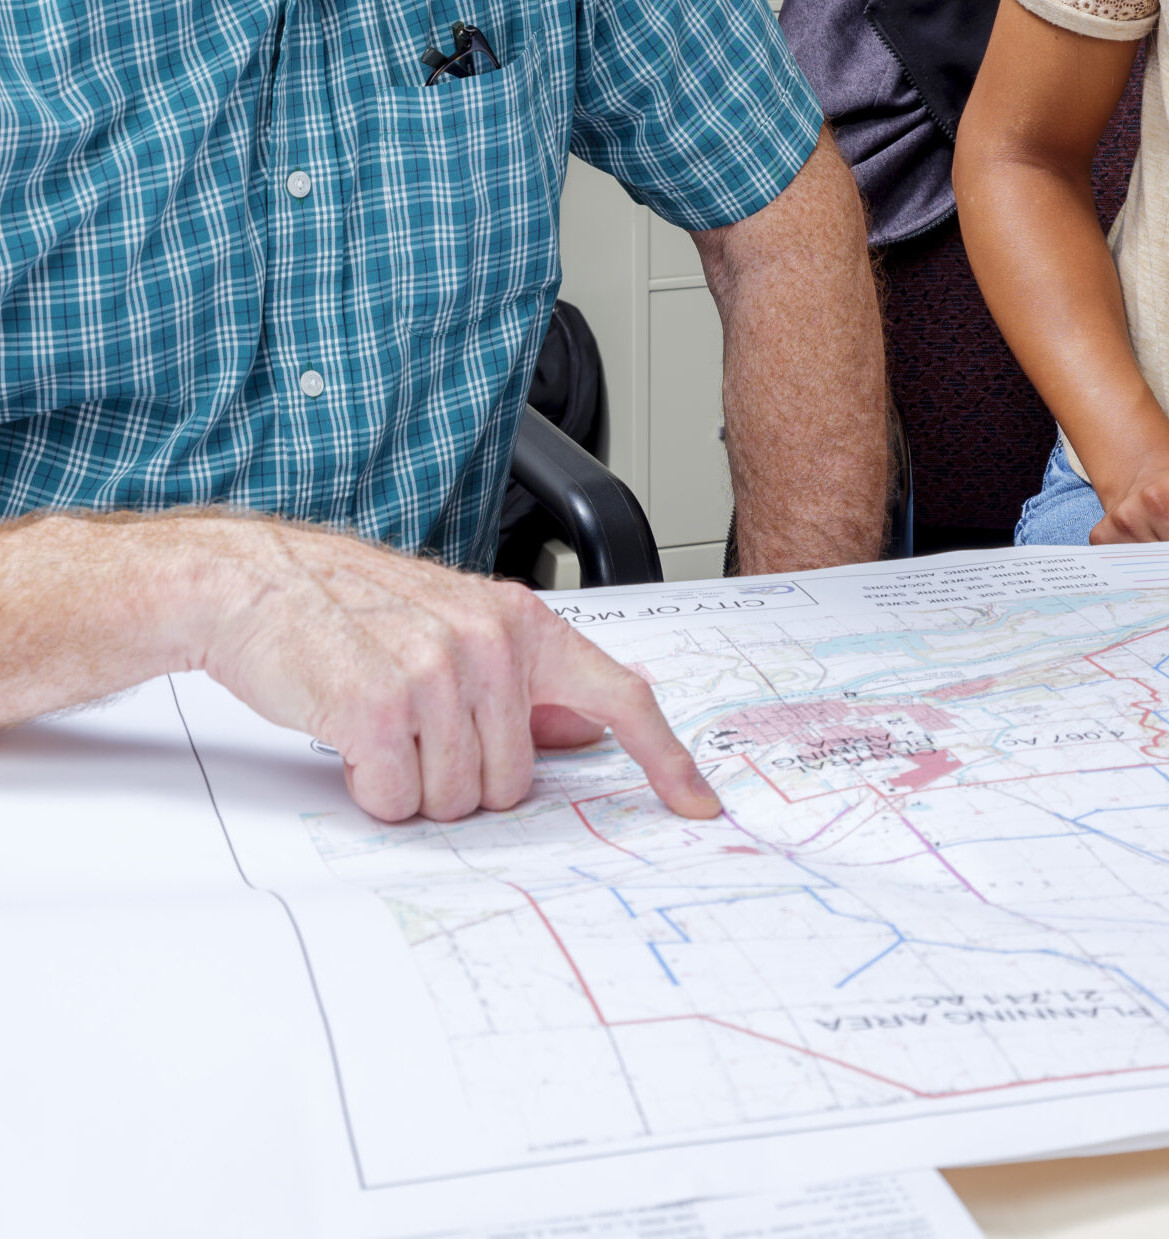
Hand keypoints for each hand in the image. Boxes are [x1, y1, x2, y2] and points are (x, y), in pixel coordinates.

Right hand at [197, 518, 720, 824]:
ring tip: (379, 723)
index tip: (698, 803)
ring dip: (413, 784)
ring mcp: (436, 674)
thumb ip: (527, 681)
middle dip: (463, 776)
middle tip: (415, 729)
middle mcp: (489, 644)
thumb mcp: (455, 624)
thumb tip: (588, 730)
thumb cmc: (348, 607)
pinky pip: (398, 802)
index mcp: (520, 622)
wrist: (256, 580)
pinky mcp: (379, 711)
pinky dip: (370, 790)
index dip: (665, 756)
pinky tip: (351, 738)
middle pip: (516, 784)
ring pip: (458, 801)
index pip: (618, 693)